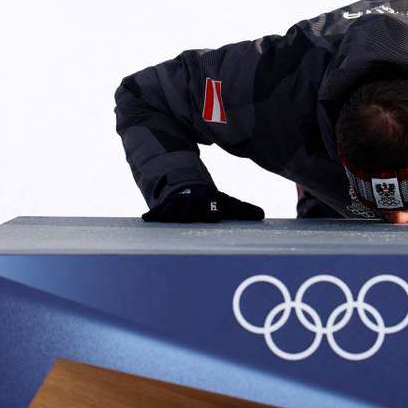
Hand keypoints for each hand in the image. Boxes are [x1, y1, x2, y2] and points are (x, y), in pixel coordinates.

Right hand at [141, 185, 264, 222]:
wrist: (187, 189)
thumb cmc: (210, 202)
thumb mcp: (226, 204)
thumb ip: (242, 211)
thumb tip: (262, 215)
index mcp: (207, 202)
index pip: (211, 207)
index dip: (212, 210)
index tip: (215, 214)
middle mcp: (190, 204)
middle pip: (189, 210)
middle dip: (189, 213)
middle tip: (188, 217)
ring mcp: (175, 206)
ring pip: (171, 211)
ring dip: (169, 214)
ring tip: (166, 218)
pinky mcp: (162, 209)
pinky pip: (155, 212)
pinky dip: (151, 215)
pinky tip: (145, 219)